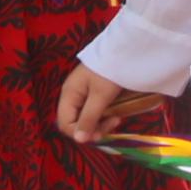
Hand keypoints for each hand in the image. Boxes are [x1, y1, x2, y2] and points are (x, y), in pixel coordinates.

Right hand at [56, 63, 172, 144]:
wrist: (126, 49)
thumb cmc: (110, 71)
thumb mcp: (100, 96)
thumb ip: (89, 118)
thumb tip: (79, 141)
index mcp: (69, 94)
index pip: (65, 124)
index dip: (80, 133)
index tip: (100, 133)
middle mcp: (73, 95)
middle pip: (75, 122)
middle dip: (92, 128)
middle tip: (112, 125)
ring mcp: (83, 93)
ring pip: (86, 118)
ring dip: (100, 123)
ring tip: (117, 119)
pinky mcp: (95, 92)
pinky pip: (94, 110)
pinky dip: (104, 115)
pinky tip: (116, 113)